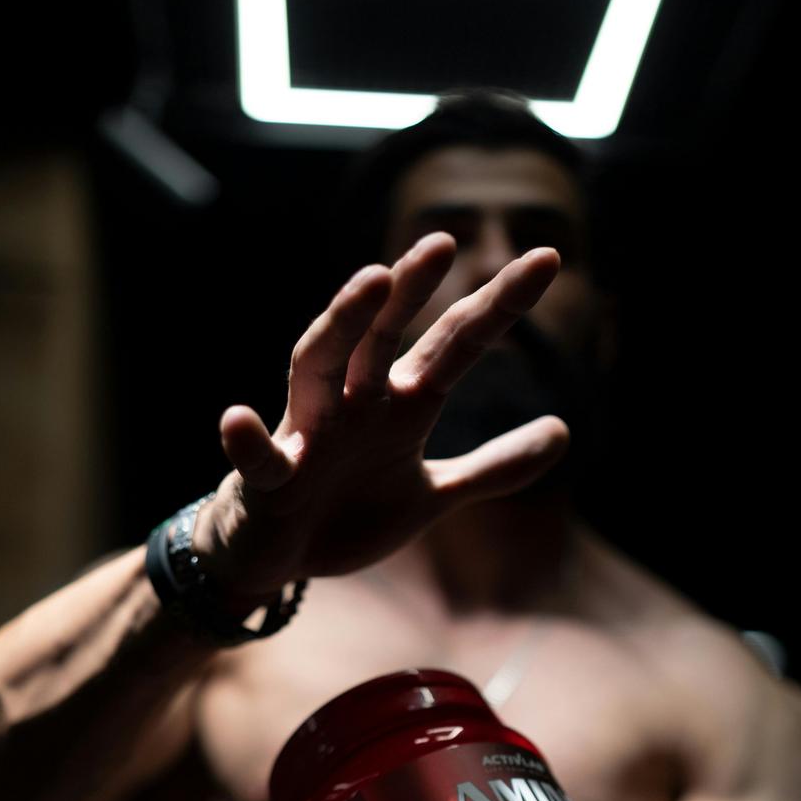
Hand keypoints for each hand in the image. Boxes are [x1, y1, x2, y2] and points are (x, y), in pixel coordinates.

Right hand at [195, 235, 566, 607]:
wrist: (279, 558)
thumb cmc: (349, 510)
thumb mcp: (432, 493)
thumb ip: (492, 467)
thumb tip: (564, 432)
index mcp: (399, 405)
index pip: (453, 344)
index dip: (497, 306)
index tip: (548, 260)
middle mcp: (354, 403)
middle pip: (383, 334)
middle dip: (411, 290)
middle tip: (444, 243)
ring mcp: (307, 434)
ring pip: (319, 365)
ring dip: (341, 324)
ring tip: (371, 283)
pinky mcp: (267, 479)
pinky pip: (258, 457)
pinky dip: (247, 440)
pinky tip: (237, 419)